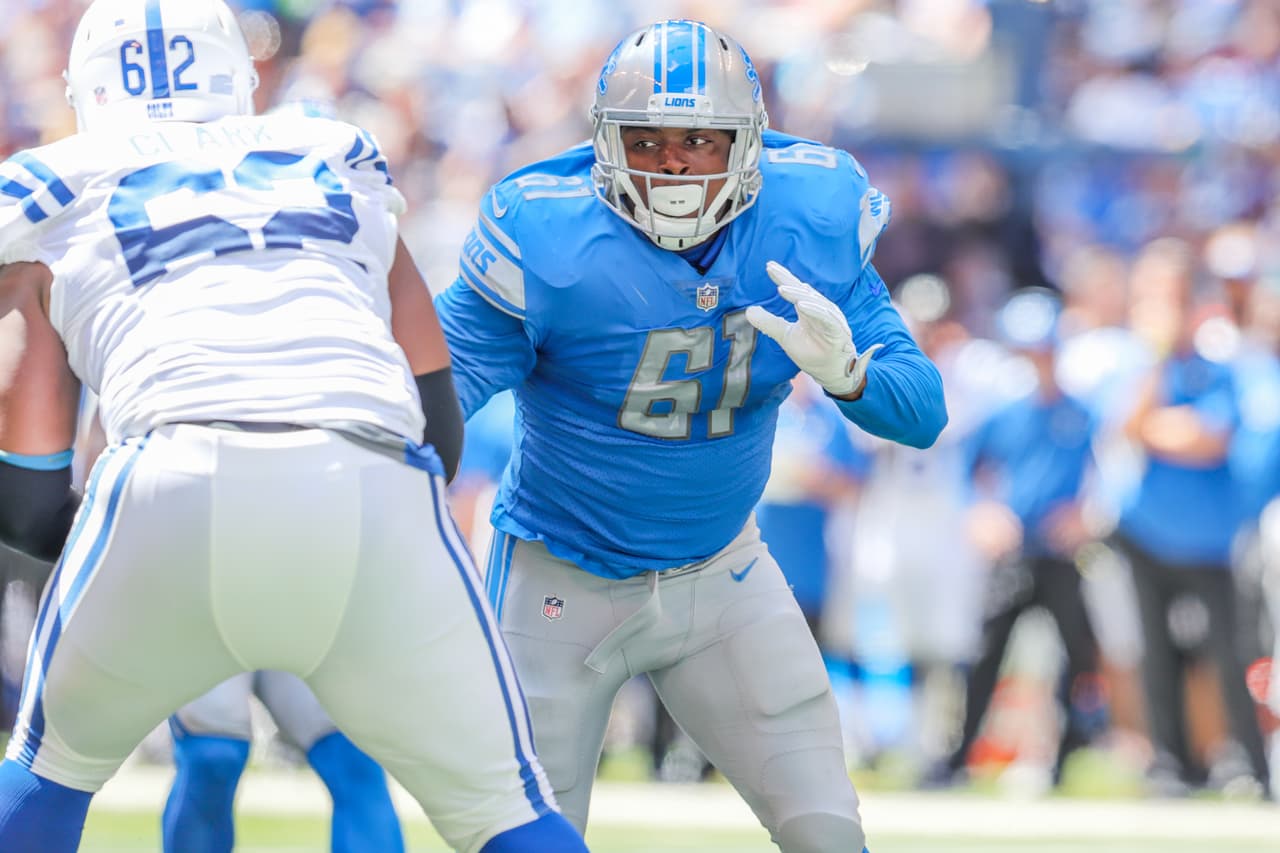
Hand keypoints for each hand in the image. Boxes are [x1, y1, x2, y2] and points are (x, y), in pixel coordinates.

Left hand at [745, 261, 882, 397]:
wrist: (829, 373)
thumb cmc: (812, 352)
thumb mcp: (785, 336)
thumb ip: (769, 323)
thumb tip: (749, 310)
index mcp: (808, 309)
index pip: (794, 289)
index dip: (782, 277)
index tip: (768, 266)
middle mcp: (820, 310)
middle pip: (803, 291)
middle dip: (788, 279)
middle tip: (772, 270)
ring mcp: (830, 319)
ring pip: (814, 302)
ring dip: (799, 294)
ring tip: (782, 288)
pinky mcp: (838, 330)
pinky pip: (827, 318)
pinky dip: (815, 311)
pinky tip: (802, 305)